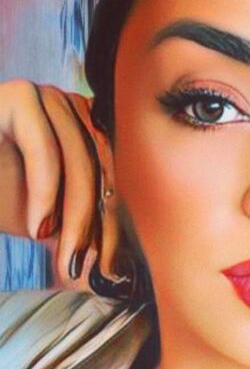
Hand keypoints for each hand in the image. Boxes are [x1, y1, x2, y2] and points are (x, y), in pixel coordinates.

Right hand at [0, 78, 129, 290]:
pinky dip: (44, 191)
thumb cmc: (0, 198)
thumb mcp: (49, 219)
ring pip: (79, 162)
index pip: (112, 181)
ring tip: (61, 253)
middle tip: (78, 266)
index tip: (110, 271)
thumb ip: (84, 230)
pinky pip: (44, 149)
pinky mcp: (19, 97)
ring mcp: (47, 98)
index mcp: (88, 132)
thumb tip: (119, 268)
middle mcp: (72, 108)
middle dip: (92, 227)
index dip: (111, 228)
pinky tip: (37, 226)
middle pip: (101, 171)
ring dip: (74, 216)